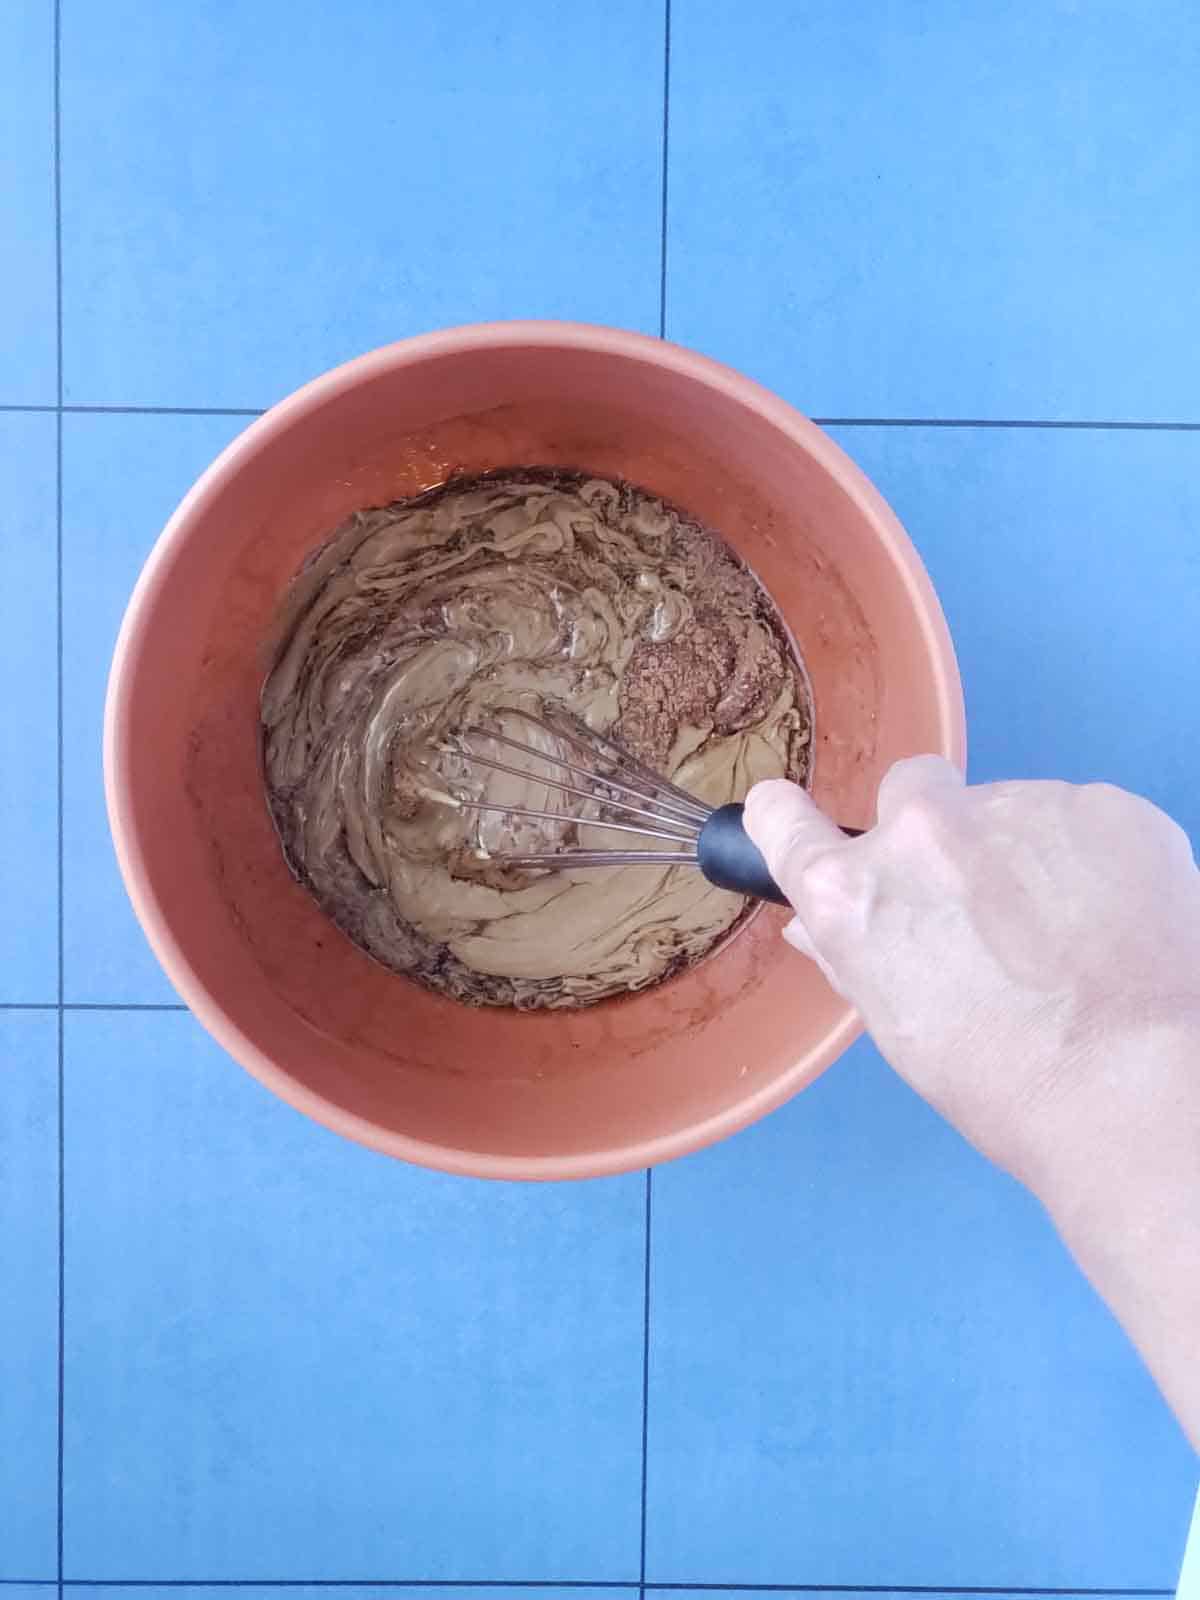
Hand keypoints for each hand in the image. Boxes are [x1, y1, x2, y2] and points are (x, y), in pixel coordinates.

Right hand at [744, 760, 1199, 1183]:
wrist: (1141, 1084)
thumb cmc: (1006, 1083)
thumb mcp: (902, 1028)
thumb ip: (856, 956)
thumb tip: (819, 925)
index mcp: (855, 893)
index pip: (782, 819)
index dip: (788, 820)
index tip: (794, 820)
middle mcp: (924, 831)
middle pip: (909, 789)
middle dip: (932, 830)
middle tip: (976, 901)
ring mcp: (1018, 805)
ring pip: (1006, 809)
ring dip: (1020, 850)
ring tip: (1065, 933)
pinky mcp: (1102, 805)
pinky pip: (1080, 818)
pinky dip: (1089, 858)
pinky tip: (1112, 921)